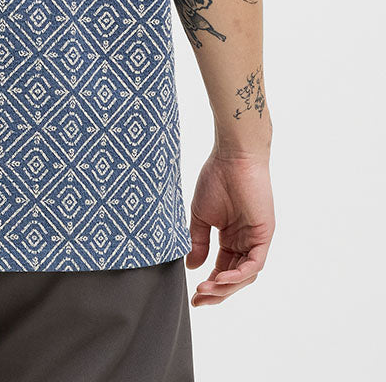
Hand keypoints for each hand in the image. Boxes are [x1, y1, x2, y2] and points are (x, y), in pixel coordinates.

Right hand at [186, 148, 274, 305]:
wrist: (231, 156)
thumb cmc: (216, 178)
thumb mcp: (201, 216)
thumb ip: (198, 241)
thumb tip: (192, 267)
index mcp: (232, 237)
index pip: (223, 269)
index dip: (210, 285)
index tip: (194, 296)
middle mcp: (246, 241)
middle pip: (235, 277)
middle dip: (217, 292)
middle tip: (199, 300)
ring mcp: (256, 239)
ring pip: (245, 275)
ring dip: (225, 286)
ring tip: (205, 290)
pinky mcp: (265, 234)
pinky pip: (254, 263)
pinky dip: (239, 274)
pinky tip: (221, 278)